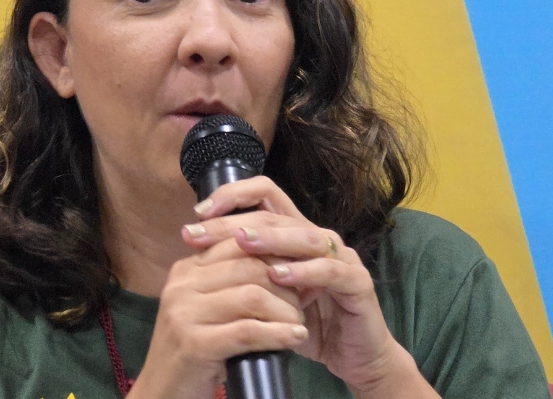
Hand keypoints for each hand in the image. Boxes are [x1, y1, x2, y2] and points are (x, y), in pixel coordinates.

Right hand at [130, 216, 307, 398]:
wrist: (162, 393)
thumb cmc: (194, 350)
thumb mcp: (210, 309)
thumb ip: (236, 284)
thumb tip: (290, 265)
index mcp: (186, 269)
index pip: (238, 243)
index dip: (275, 253)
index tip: (301, 268)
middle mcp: (182, 284)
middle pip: (249, 266)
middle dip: (285, 284)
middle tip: (302, 303)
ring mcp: (184, 313)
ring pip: (252, 295)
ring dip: (285, 310)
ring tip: (298, 323)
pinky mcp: (194, 344)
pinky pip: (248, 331)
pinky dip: (278, 334)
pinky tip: (296, 337)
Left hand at [184, 176, 433, 396]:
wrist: (353, 356)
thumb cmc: (305, 321)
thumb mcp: (267, 293)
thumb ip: (242, 270)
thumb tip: (194, 255)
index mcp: (294, 233)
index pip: (264, 195)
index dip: (232, 196)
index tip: (198, 214)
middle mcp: (317, 237)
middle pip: (275, 215)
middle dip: (235, 222)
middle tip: (201, 232)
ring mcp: (341, 258)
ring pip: (304, 236)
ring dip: (271, 238)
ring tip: (241, 242)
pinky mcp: (358, 283)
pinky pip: (331, 271)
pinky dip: (304, 272)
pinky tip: (279, 276)